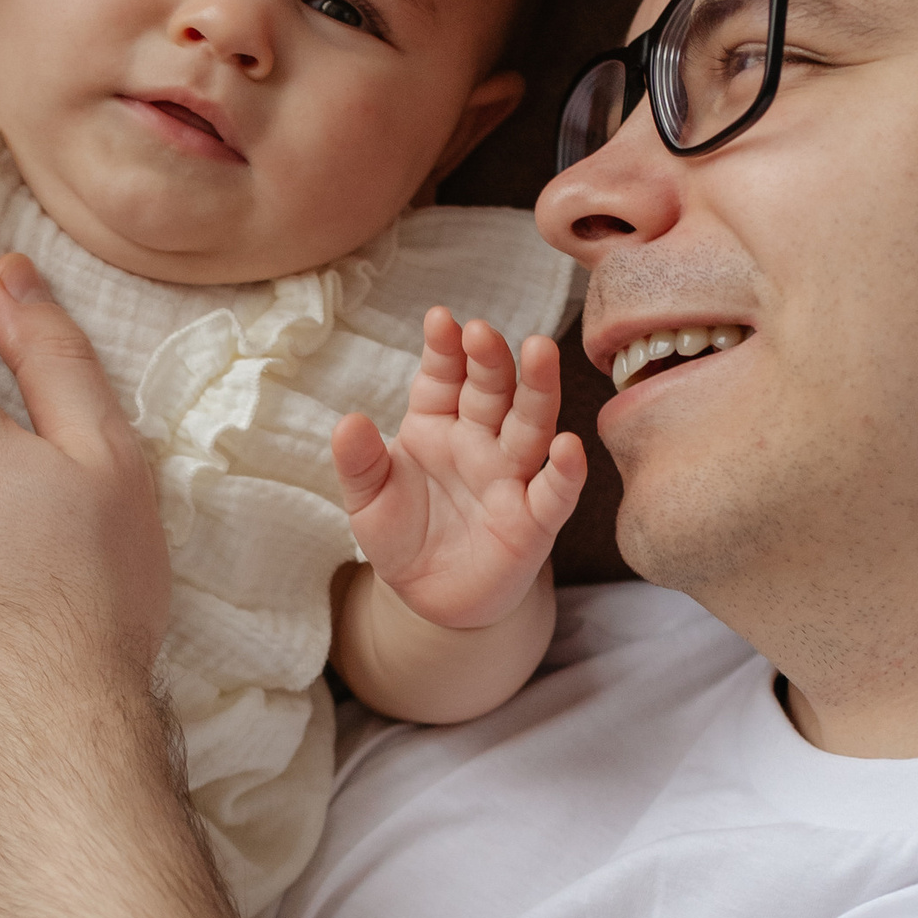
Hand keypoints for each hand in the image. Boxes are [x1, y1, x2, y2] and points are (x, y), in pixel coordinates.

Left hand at [333, 313, 586, 629]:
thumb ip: (359, 463)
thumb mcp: (367, 501)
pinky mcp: (533, 521)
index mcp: (437, 424)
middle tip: (482, 331)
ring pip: (530, 426)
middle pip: (492, 392)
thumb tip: (347, 422)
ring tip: (539, 352)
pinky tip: (569, 447)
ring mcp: (510, 477)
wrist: (428, 599)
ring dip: (537, 389)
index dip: (444, 350)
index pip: (443, 378)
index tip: (440, 319)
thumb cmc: (402, 536)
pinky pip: (553, 493)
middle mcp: (480, 441)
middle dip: (490, 360)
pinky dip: (565, 471)